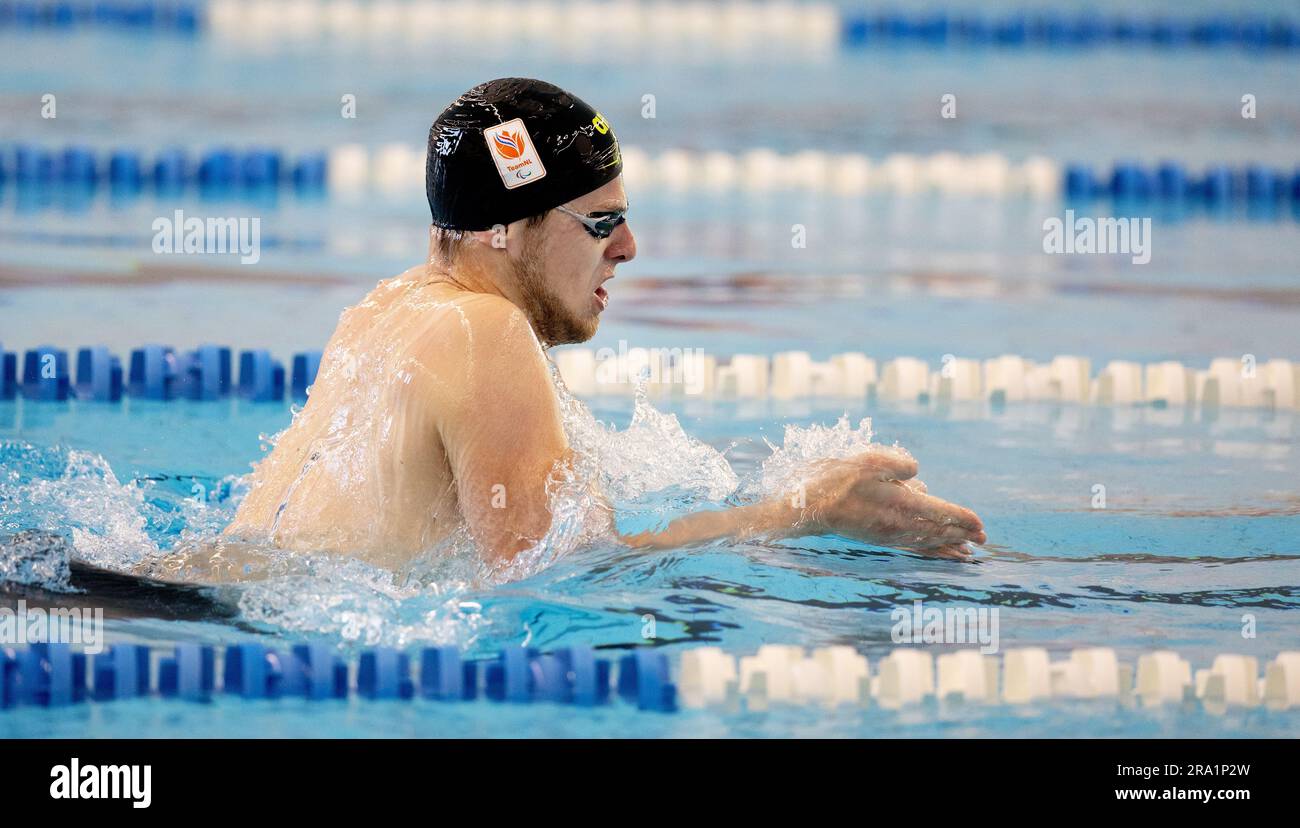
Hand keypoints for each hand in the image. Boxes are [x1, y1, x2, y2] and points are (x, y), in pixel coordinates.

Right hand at [786, 447, 985, 559]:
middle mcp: (897, 524)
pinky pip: (910, 545)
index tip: (981, 524)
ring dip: (947, 545)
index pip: (939, 512)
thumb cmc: (837, 481)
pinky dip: (927, 549)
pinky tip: (933, 550)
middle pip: (937, 531)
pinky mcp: (878, 537)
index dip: (961, 518)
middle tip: (983, 540)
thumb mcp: (868, 461)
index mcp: (900, 504)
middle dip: (961, 535)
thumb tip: (919, 474)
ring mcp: (888, 534)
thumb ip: (897, 465)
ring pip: (925, 541)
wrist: (809, 507)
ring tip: (965, 551)